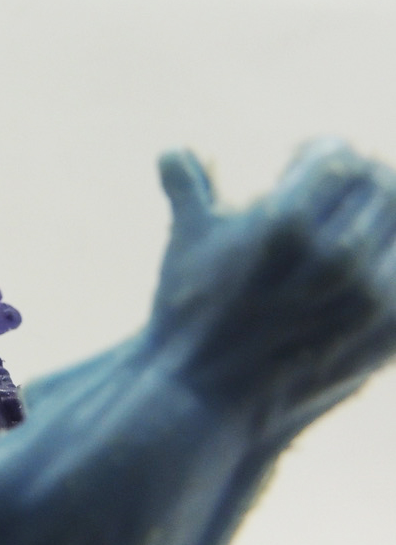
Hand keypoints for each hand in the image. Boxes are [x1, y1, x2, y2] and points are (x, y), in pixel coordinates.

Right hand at [151, 138, 395, 430]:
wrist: (208, 393)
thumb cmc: (190, 311)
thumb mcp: (186, 243)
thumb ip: (187, 187)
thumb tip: (170, 151)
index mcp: (287, 225)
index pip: (338, 156)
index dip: (317, 154)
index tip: (301, 162)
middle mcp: (337, 258)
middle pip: (380, 183)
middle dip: (353, 179)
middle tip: (332, 190)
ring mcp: (371, 298)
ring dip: (381, 214)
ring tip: (350, 226)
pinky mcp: (392, 332)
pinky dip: (389, 256)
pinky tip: (364, 262)